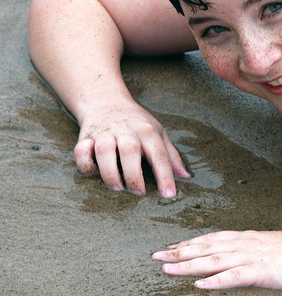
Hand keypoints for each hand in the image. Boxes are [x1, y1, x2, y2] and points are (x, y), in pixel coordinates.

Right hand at [74, 101, 189, 197]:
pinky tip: (96, 173)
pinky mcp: (85, 137)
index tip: (169, 194)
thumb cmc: (137, 123)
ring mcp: (104, 132)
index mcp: (147, 130)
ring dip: (110, 173)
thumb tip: (186, 177)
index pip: (159, 153)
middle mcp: (126, 130)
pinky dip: (86, 165)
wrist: (106, 101)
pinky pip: (81, 152)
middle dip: (134, 176)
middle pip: (130, 151)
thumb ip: (171, 155)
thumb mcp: (158, 133)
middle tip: (138, 192)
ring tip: (118, 187)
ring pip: (104, 151)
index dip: (165, 175)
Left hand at [152, 230, 281, 289]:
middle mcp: (244, 244)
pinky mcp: (262, 273)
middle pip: (205, 247)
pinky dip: (216, 281)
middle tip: (156, 255)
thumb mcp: (269, 243)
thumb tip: (236, 249)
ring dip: (189, 265)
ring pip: (213, 260)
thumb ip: (251, 246)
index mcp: (246, 237)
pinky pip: (235, 278)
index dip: (189, 242)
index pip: (211, 238)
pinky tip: (200, 285)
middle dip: (179, 251)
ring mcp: (252, 257)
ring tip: (168, 268)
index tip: (171, 245)